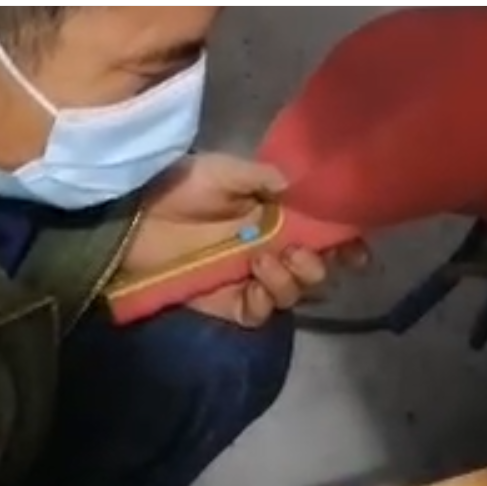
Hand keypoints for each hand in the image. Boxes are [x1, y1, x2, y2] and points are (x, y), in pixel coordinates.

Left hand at [126, 153, 369, 326]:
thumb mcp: (225, 171)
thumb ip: (265, 179)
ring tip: (265, 262)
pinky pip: (259, 314)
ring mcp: (249, 279)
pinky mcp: (226, 303)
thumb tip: (299, 188)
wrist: (132, 215)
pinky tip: (253, 285)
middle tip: (298, 253)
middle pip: (315, 272)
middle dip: (318, 267)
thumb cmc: (179, 186)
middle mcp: (270, 251)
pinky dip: (263, 303)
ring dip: (290, 281)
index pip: (322, 237)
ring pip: (292, 295)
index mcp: (277, 219)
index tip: (354, 250)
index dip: (344, 246)